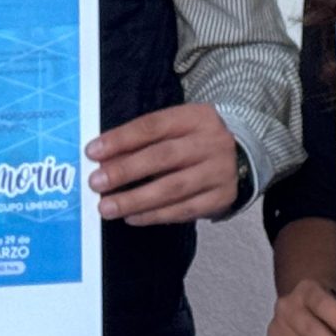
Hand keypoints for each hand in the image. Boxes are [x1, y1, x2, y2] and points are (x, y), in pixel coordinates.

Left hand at [87, 103, 239, 223]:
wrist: (243, 155)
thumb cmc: (195, 141)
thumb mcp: (175, 129)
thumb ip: (141, 142)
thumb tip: (103, 161)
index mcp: (197, 117)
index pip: (154, 126)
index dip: (122, 139)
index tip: (92, 152)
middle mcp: (212, 142)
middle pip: (164, 156)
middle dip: (126, 171)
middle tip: (96, 183)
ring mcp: (219, 171)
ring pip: (173, 188)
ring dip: (136, 199)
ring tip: (107, 208)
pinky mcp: (222, 197)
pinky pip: (184, 210)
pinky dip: (154, 216)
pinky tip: (132, 217)